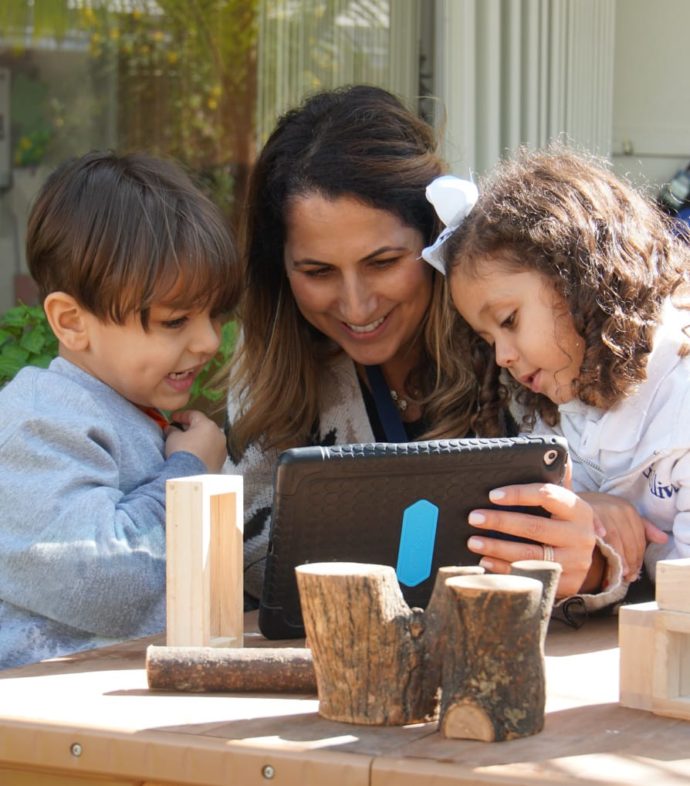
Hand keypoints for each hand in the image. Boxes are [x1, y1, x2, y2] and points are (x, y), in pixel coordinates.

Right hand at [164, 410, 226, 471]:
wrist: (191, 476)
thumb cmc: (182, 452)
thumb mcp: (173, 438)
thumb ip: (172, 430)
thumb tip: (170, 428)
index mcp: (208, 425)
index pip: (194, 415)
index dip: (182, 415)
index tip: (173, 418)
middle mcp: (219, 435)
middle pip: (204, 427)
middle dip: (191, 427)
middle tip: (180, 429)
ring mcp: (222, 448)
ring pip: (209, 439)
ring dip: (199, 439)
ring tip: (187, 443)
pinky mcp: (221, 461)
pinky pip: (211, 451)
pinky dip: (203, 450)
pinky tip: (194, 454)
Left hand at [467, 483, 595, 597]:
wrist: (592, 559)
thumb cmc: (565, 522)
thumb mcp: (565, 502)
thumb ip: (555, 478)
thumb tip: (548, 450)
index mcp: (579, 510)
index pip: (547, 495)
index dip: (519, 494)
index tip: (492, 495)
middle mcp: (580, 536)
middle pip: (534, 527)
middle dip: (500, 522)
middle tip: (474, 517)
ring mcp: (574, 563)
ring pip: (529, 555)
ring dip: (497, 548)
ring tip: (473, 541)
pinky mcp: (566, 584)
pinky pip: (529, 576)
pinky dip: (504, 569)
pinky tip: (485, 561)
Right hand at [580, 492, 668, 581]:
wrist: (570, 502)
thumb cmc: (598, 512)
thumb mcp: (622, 517)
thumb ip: (643, 528)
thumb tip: (663, 539)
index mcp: (627, 509)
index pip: (638, 538)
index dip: (638, 558)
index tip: (634, 573)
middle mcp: (617, 508)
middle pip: (628, 540)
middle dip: (629, 561)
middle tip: (627, 577)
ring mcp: (602, 508)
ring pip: (615, 537)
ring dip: (618, 556)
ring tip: (618, 572)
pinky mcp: (586, 509)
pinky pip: (595, 522)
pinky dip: (598, 529)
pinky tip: (600, 540)